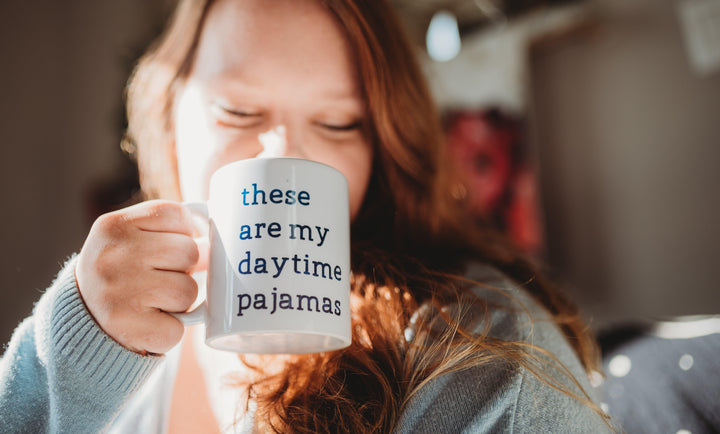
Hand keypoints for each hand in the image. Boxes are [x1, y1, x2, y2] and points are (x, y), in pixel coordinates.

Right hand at [75, 200, 205, 354]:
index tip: (165, 248)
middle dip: (184, 267)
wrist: (83, 319)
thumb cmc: (122, 274)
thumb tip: (213, 243)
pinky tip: (150, 323)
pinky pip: (179, 328)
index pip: (177, 215)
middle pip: (189, 252)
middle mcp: (112, 257)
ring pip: (188, 290)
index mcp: (114, 226)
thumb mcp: (132, 239)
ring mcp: (118, 293)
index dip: (182, 233)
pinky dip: (172, 329)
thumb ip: (170, 230)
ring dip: (180, 300)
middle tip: (161, 277)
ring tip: (155, 300)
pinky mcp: (128, 328)